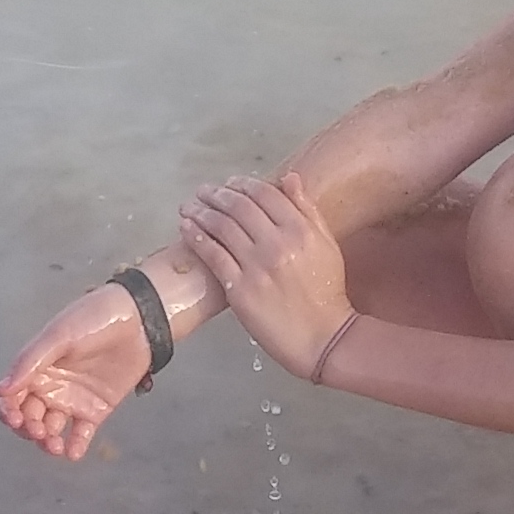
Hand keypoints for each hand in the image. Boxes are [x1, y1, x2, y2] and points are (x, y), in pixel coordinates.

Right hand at [0, 284, 155, 460]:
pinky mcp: (95, 409)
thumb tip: (1, 389)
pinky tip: (73, 452)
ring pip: (50, 430)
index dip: (6, 410)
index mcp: (36, 367)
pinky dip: (75, 446)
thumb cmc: (95, 318)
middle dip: (28, 429)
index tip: (15, 418)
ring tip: (56, 446)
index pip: (10, 396)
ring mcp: (72, 399)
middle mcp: (50, 385)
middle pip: (28, 417)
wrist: (140, 319)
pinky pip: (80, 434)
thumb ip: (30, 363)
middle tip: (38, 431)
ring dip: (47, 442)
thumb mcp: (59, 336)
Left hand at [177, 173, 352, 377]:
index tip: (230, 183)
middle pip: (238, 207)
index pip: (264, 194)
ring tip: (189, 206)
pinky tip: (186, 228)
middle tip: (204, 191)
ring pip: (221, 227)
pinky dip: (196, 237)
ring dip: (200, 212)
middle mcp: (277, 243)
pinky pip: (212, 255)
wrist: (323, 336)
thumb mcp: (326, 244)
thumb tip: (289, 177)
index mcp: (300, 229)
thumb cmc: (326, 291)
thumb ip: (307, 210)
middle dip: (216, 194)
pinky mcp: (239, 288)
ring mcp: (256, 266)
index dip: (242, 184)